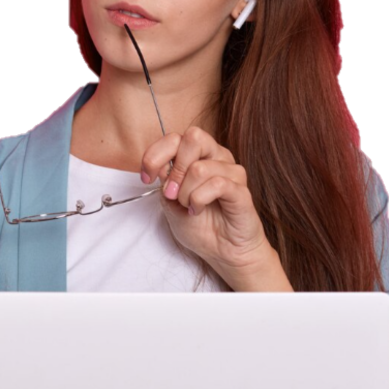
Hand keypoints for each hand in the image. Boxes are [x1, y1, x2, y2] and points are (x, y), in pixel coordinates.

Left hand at [140, 126, 270, 274]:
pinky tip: (197, 210)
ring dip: (185, 193)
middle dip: (175, 169)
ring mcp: (232, 172)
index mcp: (199, 156)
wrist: (222, 252)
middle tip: (172, 193)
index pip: (175, 138)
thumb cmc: (200, 226)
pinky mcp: (242, 190)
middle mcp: (217, 157)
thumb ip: (165, 181)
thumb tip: (161, 167)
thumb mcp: (170, 203)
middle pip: (193, 137)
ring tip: (189, 207)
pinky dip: (199, 200)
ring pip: (200, 168)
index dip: (155, 155)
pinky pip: (216, 185)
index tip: (147, 178)